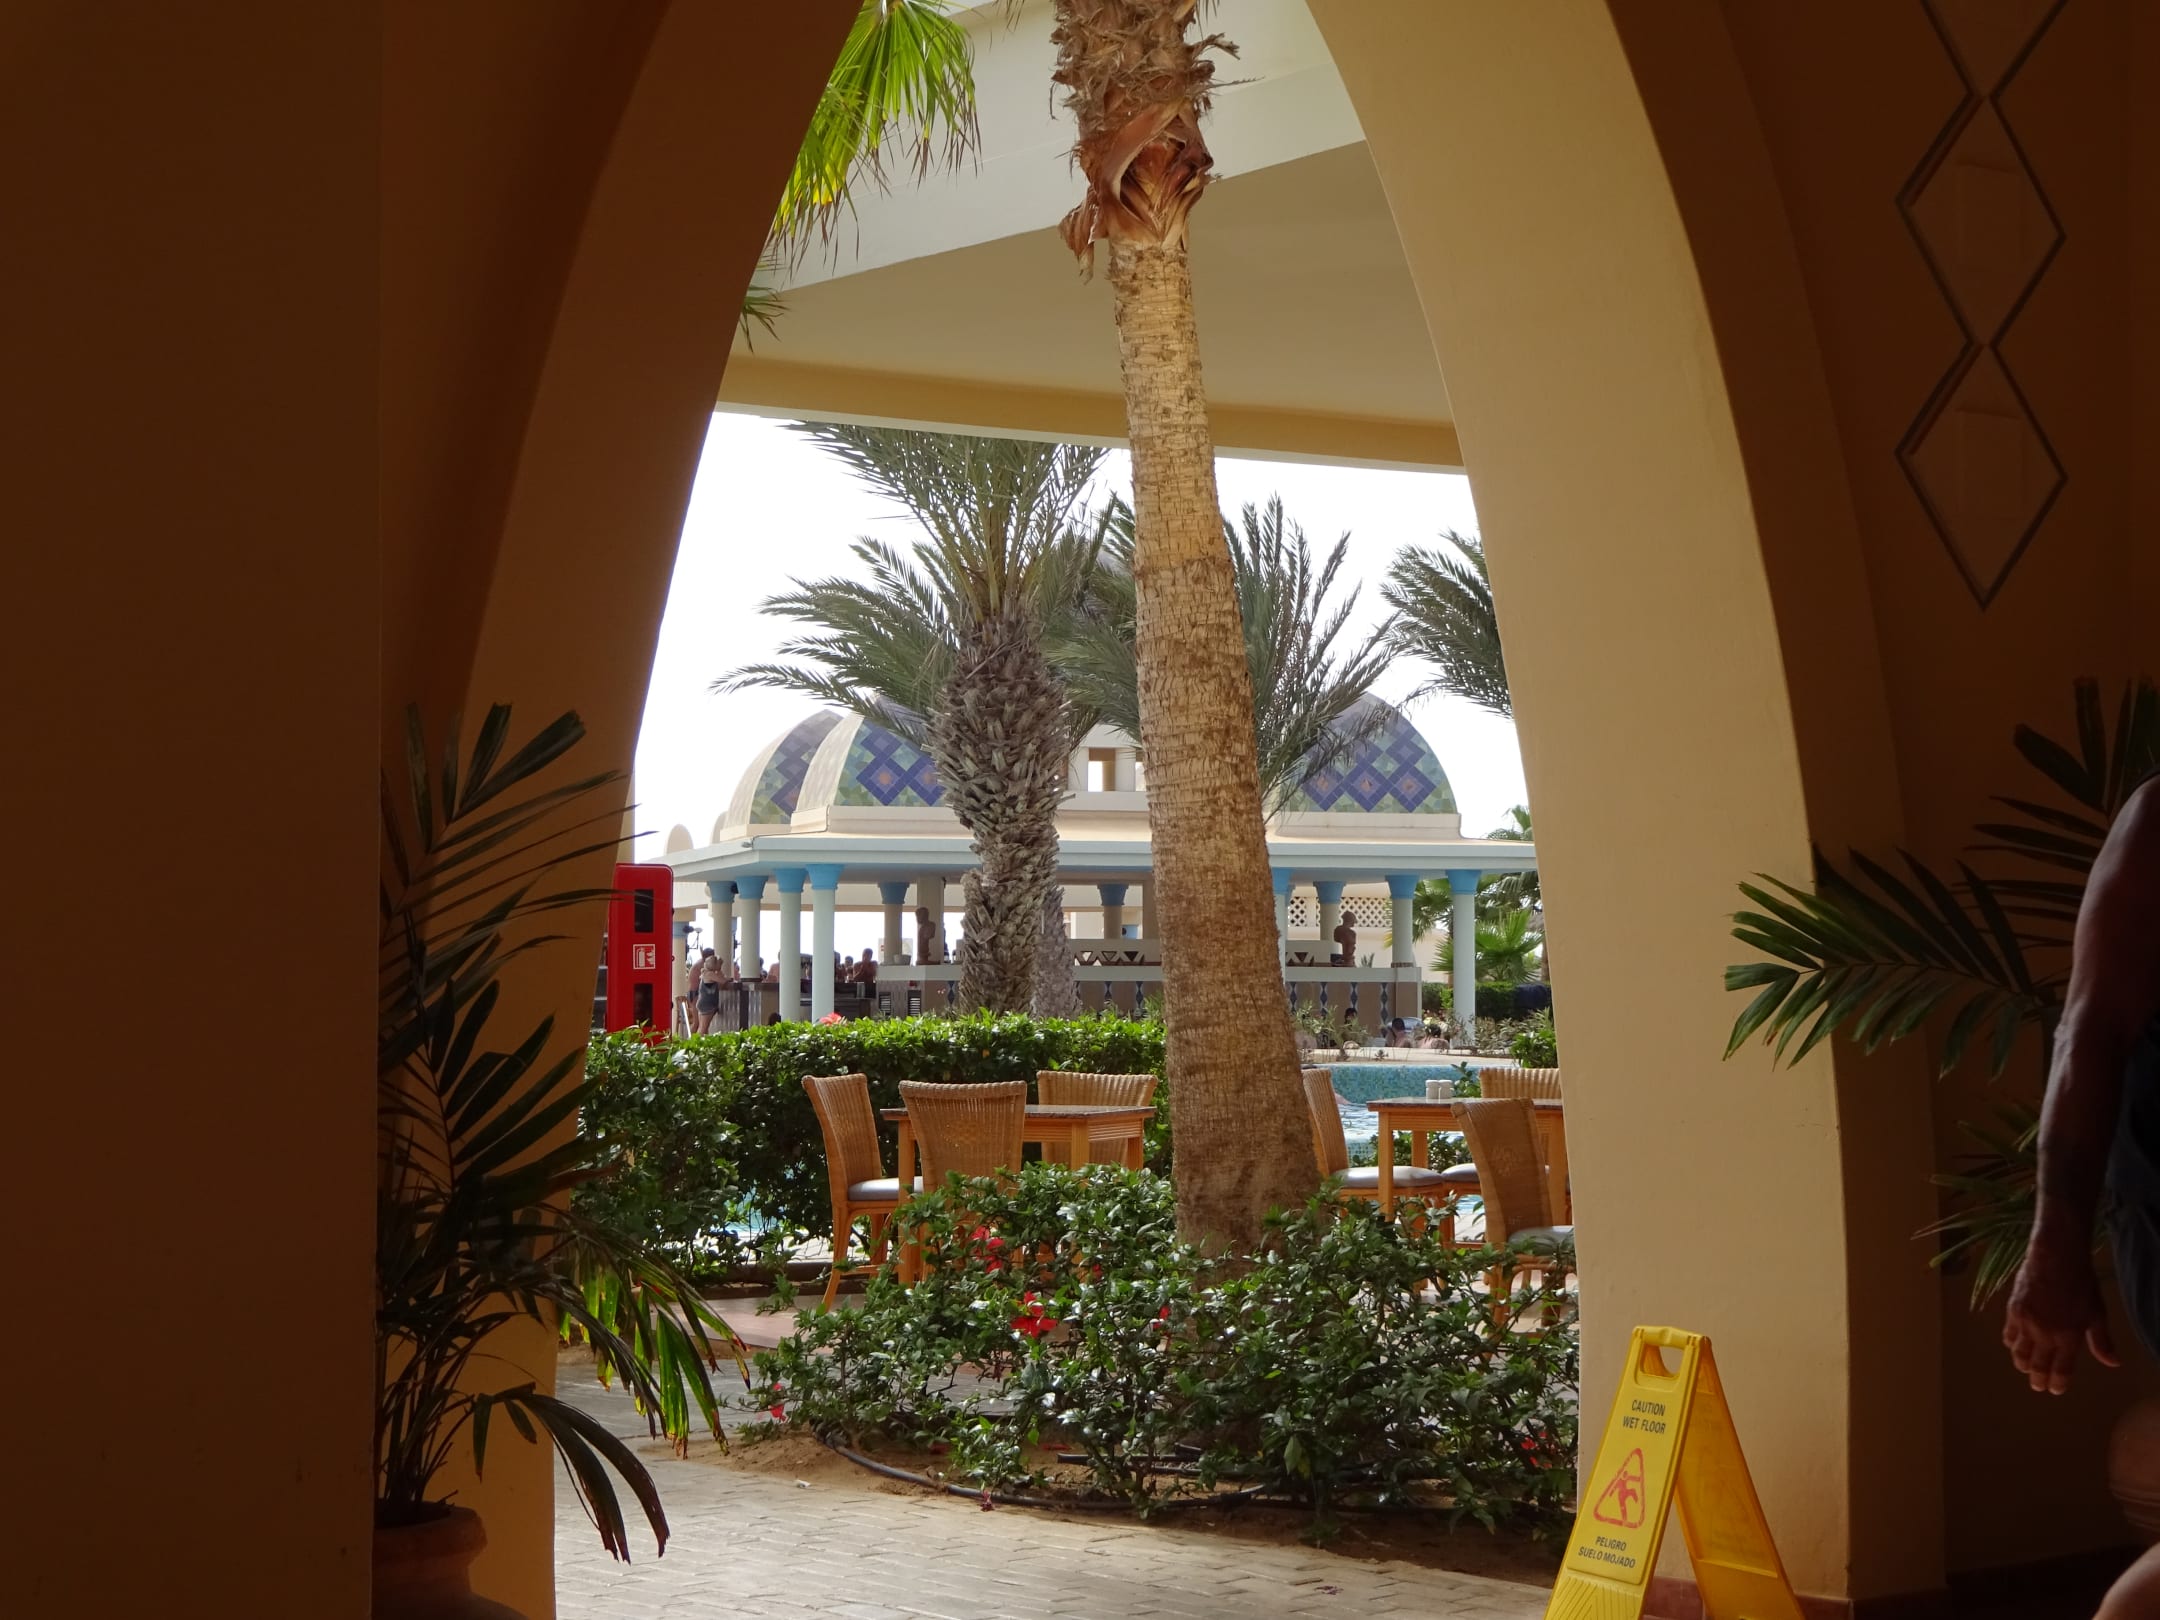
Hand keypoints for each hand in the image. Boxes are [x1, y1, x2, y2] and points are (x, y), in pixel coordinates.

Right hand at [2004, 1230, 2119, 1393]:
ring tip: (2024, 1367)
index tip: (2055, 1389)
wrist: (2055, 1259)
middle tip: (2037, 1385)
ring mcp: (2026, 1323)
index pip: (2061, 1370)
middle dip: (2037, 1379)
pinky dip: (2011, 1343)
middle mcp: (2045, 1335)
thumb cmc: (2081, 1285)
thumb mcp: (2097, 1313)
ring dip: (2022, 1363)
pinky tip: (2014, 1344)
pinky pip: (2009, 1334)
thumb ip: (2101, 1341)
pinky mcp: (2013, 1311)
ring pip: (2019, 1353)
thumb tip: (2113, 1363)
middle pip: (2037, 1365)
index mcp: (2068, 1338)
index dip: (2058, 1383)